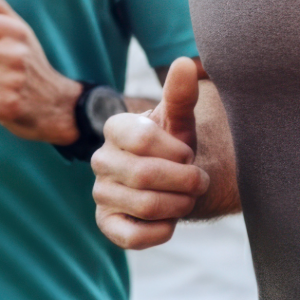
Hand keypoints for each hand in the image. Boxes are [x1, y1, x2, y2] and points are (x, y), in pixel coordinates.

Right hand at [93, 57, 210, 248]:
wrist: (172, 180)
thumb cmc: (174, 145)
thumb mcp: (180, 119)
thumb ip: (181, 93)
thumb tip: (184, 63)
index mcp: (114, 128)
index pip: (142, 139)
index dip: (176, 152)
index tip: (188, 154)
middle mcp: (100, 160)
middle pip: (145, 175)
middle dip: (184, 181)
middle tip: (199, 180)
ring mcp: (101, 194)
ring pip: (145, 206)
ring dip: (179, 204)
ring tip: (188, 198)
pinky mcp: (107, 224)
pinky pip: (134, 237)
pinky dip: (162, 230)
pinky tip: (171, 220)